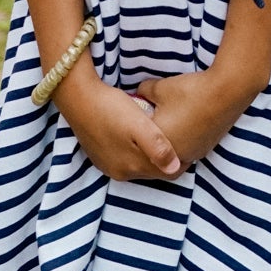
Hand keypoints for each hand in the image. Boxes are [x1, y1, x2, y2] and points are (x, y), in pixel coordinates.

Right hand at [58, 69, 184, 181]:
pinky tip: (140, 135)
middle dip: (167, 159)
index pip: (165, 172)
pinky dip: (137, 151)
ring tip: (163, 136)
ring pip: (138, 164)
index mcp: (131, 167)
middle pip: (151, 170)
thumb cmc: (112, 109)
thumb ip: (157, 147)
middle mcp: (119, 171)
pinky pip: (125, 157)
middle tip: (180, 138)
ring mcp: (107, 164)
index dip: (180, 161)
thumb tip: (175, 167)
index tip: (191, 144)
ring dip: (151, 155)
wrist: (79, 98)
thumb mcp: (139, 125)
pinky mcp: (99, 154)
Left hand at [136, 66, 258, 167]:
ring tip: (167, 124)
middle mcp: (174, 156)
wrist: (225, 92)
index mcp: (159, 144)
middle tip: (147, 125)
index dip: (135, 130)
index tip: (133, 119)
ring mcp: (191, 155)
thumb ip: (143, 92)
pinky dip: (181, 142)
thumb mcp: (159, 87)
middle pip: (153, 155)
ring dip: (166, 144)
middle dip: (149, 141)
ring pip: (171, 156)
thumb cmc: (188, 92)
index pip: (139, 143)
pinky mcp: (204, 151)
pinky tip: (183, 125)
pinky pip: (185, 152)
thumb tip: (139, 93)